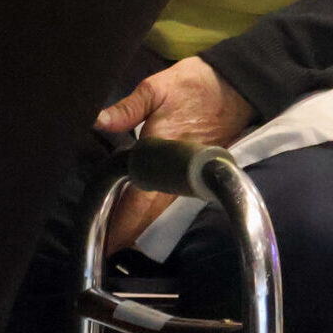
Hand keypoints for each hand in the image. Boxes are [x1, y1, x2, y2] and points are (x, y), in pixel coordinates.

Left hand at [97, 58, 254, 252]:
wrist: (233, 85)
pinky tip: (142, 215)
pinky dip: (154, 210)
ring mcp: (186, 173)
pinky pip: (170, 198)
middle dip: (128, 233)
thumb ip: (128, 108)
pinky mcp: (193, 169)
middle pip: (149, 214)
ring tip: (119, 240)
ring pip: (160, 209)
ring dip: (141, 225)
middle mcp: (175, 172)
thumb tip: (98, 120)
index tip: (109, 244)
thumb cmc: (194, 85)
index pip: (139, 201)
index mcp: (161, 155)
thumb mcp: (157, 88)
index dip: (123, 224)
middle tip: (107, 248)